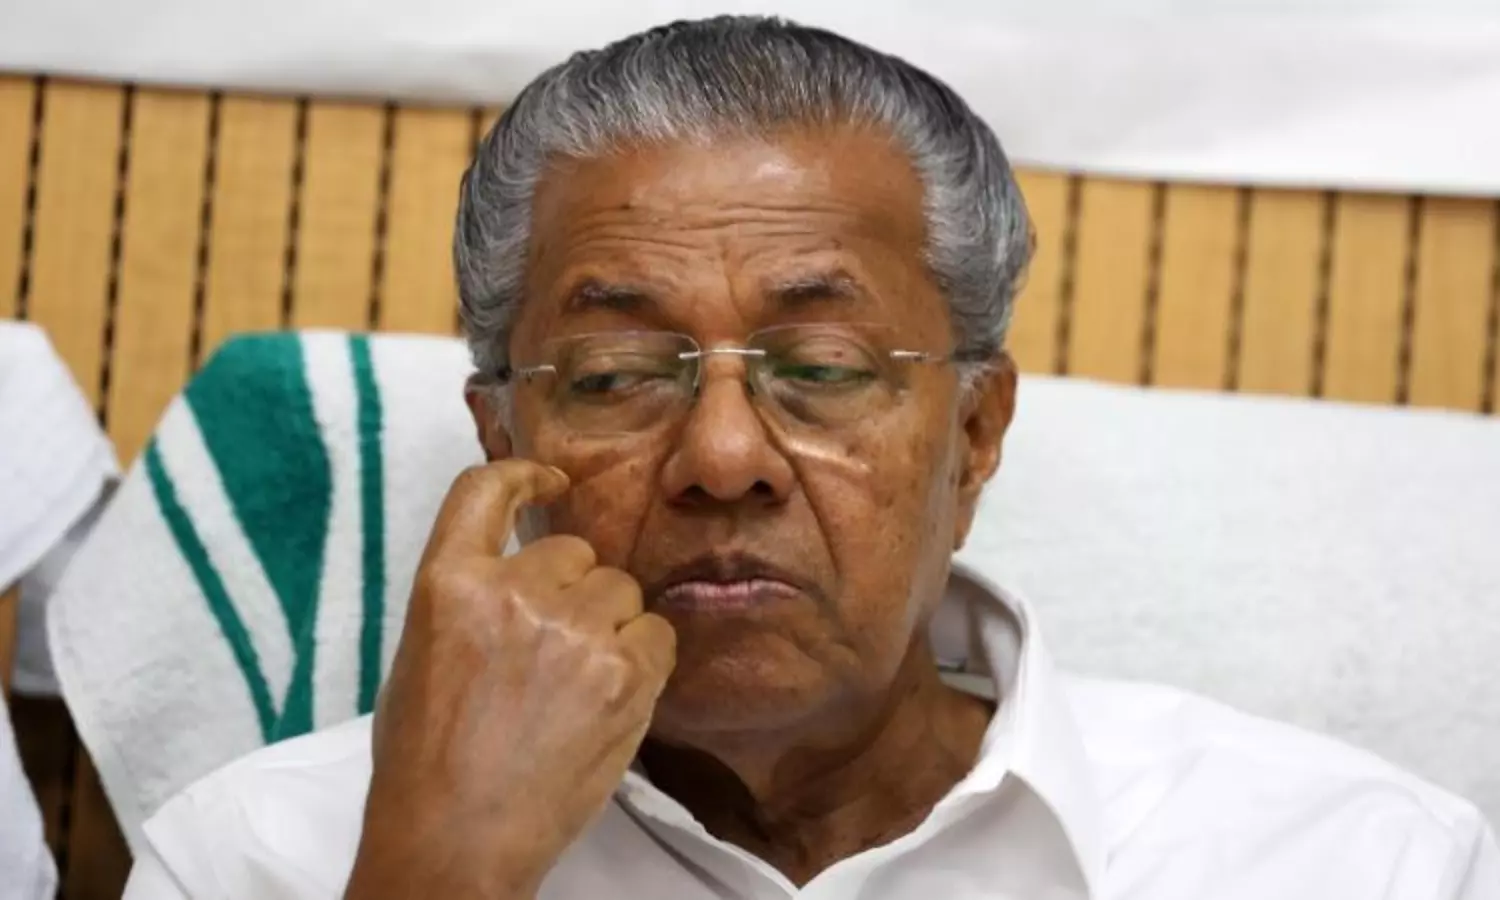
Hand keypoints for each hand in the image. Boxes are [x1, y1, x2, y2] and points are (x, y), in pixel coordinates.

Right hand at [345, 460, 676, 899]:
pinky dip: (646, 660)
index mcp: (447, 584)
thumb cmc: (427, 764)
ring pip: (620, 591)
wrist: (455, 842)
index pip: (484, 490)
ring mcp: (572, 631)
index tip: (550, 480)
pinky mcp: (624, 673)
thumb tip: (527, 576)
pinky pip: (659, 633)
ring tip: (578, 688)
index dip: (524, 475)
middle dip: (572, 592)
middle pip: (573, 552)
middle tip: (553, 656)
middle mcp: (511, 592)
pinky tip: (614, 698)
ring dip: (611, 626)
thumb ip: (472, 600)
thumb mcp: (420, 657)